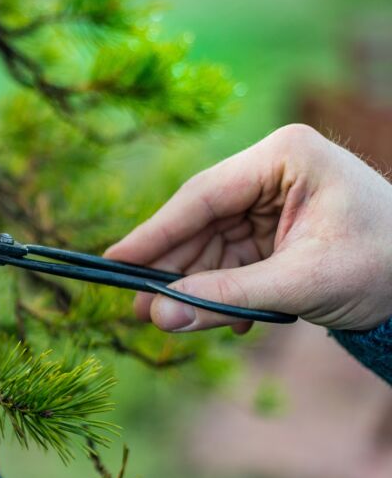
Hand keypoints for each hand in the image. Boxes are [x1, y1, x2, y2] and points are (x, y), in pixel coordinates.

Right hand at [104, 124, 391, 332]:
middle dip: (171, 268)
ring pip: (211, 243)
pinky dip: (223, 289)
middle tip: (134, 306)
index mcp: (284, 156)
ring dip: (195, 285)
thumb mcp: (301, 283)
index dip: (154, 234)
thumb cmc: (385, 266)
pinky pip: (232, 258)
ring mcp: (272, 198)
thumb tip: (159, 316)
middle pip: (200, 220)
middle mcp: (272, 169)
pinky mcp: (275, 227)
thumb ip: (225, 297)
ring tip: (171, 321)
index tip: (114, 262)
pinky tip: (228, 319)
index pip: (202, 196)